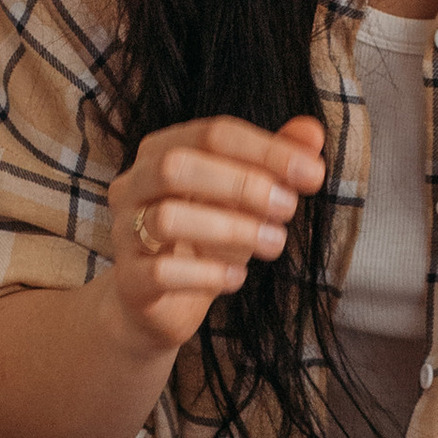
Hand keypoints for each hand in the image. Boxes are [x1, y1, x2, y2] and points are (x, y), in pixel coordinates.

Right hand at [106, 115, 324, 353]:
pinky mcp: (128, 281)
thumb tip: (312, 132)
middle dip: (242, 184)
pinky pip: (160, 273)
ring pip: (166, 219)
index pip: (212, 133)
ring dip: (231, 229)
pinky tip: (238, 276)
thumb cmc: (204, 240)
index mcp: (161, 151)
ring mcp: (124, 233)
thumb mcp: (244, 199)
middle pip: (177, 166)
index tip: (312, 174)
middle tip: (289, 208)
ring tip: (273, 244)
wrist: (159, 304)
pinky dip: (207, 274)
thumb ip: (273, 163)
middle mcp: (133, 185)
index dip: (266, 150)